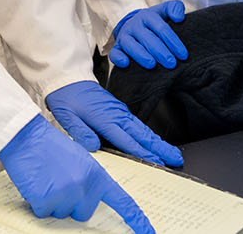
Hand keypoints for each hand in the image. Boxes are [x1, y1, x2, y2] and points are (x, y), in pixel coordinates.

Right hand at [0, 114, 155, 233]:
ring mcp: (66, 195)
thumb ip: (89, 180)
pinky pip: (43, 213)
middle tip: (58, 181)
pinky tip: (35, 183)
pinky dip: (37, 202)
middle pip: (83, 212)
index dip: (137, 220)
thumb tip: (87, 200)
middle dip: (71, 203)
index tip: (149, 233)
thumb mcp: (79, 158)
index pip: (123, 202)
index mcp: (97, 175)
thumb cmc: (49, 145)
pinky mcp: (46, 201)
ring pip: (62, 213)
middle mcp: (85, 187)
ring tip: (45, 178)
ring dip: (53, 201)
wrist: (25, 135)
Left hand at [45, 80, 182, 166]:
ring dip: (158, 142)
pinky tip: (154, 141)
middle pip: (142, 135)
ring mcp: (119, 112)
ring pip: (143, 129)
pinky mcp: (119, 110)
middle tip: (176, 159)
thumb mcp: (67, 116)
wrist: (68, 78)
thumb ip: (80, 132)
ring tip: (172, 153)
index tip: (157, 163)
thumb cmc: (66, 97)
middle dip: (161, 148)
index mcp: (105, 119)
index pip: (127, 141)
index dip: (142, 154)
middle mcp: (116, 115)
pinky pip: (138, 124)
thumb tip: (93, 146)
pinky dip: (149, 134)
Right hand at [109, 0, 186, 69]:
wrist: (135, 25)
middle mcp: (134, 25)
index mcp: (147, 16)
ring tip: (152, 65)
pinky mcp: (117, 47)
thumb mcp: (165, 11)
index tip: (183, 55)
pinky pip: (115, 53)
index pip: (161, 28)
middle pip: (147, 38)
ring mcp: (124, 36)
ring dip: (141, 55)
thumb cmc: (155, 21)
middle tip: (172, 63)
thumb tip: (179, 18)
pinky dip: (118, 58)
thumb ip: (175, 8)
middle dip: (160, 51)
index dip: (173, 42)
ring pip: (130, 45)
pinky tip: (126, 64)